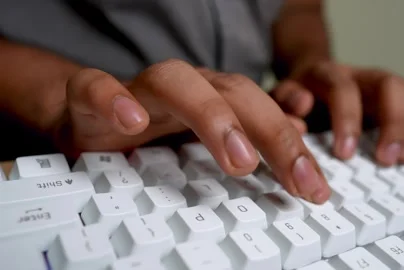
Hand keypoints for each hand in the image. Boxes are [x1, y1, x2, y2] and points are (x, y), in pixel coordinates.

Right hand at [51, 59, 329, 202]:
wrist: (87, 116)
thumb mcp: (204, 142)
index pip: (261, 112)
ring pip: (175, 81)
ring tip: (238, 160)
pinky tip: (132, 123)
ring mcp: (138, 91)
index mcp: (212, 99)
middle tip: (297, 179)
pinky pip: (96, 87)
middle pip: (234, 92)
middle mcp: (183, 88)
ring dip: (211, 116)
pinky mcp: (90, 97)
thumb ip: (249, 138)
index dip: (291, 146)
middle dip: (271, 133)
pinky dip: (114, 100)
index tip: (315, 187)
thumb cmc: (150, 133)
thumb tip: (298, 137)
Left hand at [271, 62, 403, 165]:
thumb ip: (284, 103)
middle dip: (393, 123)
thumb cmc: (294, 98)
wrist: (309, 82)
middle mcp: (358, 76)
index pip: (342, 88)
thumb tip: (302, 113)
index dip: (347, 120)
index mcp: (326, 74)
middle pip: (389, 84)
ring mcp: (380, 86)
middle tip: (386, 159)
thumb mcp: (278, 100)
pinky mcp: (396, 100)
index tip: (344, 154)